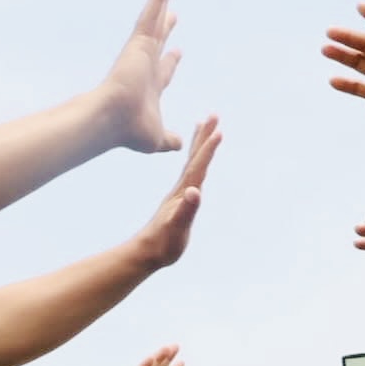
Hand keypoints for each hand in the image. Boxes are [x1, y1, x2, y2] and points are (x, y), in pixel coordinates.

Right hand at [101, 0, 183, 153]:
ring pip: (153, 23)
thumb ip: (169, 139)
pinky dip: (157, 0)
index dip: (170, 62)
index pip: (163, 72)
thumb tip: (179, 144)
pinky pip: (150, 16)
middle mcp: (145, 68)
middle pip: (158, 43)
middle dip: (165, 30)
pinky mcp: (139, 44)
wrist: (113, 119)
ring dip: (161, 6)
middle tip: (173, 16)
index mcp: (151, 89)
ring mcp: (141, 54)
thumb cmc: (132, 132)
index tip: (177, 51)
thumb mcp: (158, 138)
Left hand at [136, 116, 221, 267]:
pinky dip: (194, 161)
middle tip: (214, 114)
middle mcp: (181, 188)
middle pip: (194, 157)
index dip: (208, 149)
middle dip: (204, 136)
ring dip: (198, 143)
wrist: (146, 251)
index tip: (218, 130)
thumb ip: (186, 210)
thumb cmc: (163, 244)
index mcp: (183, 193)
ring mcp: (179, 192)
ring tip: (203, 125)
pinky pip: (188, 173)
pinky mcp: (178, 199)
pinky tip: (195, 159)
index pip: (198, 166)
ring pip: (191, 162)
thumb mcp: (177, 228)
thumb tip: (195, 191)